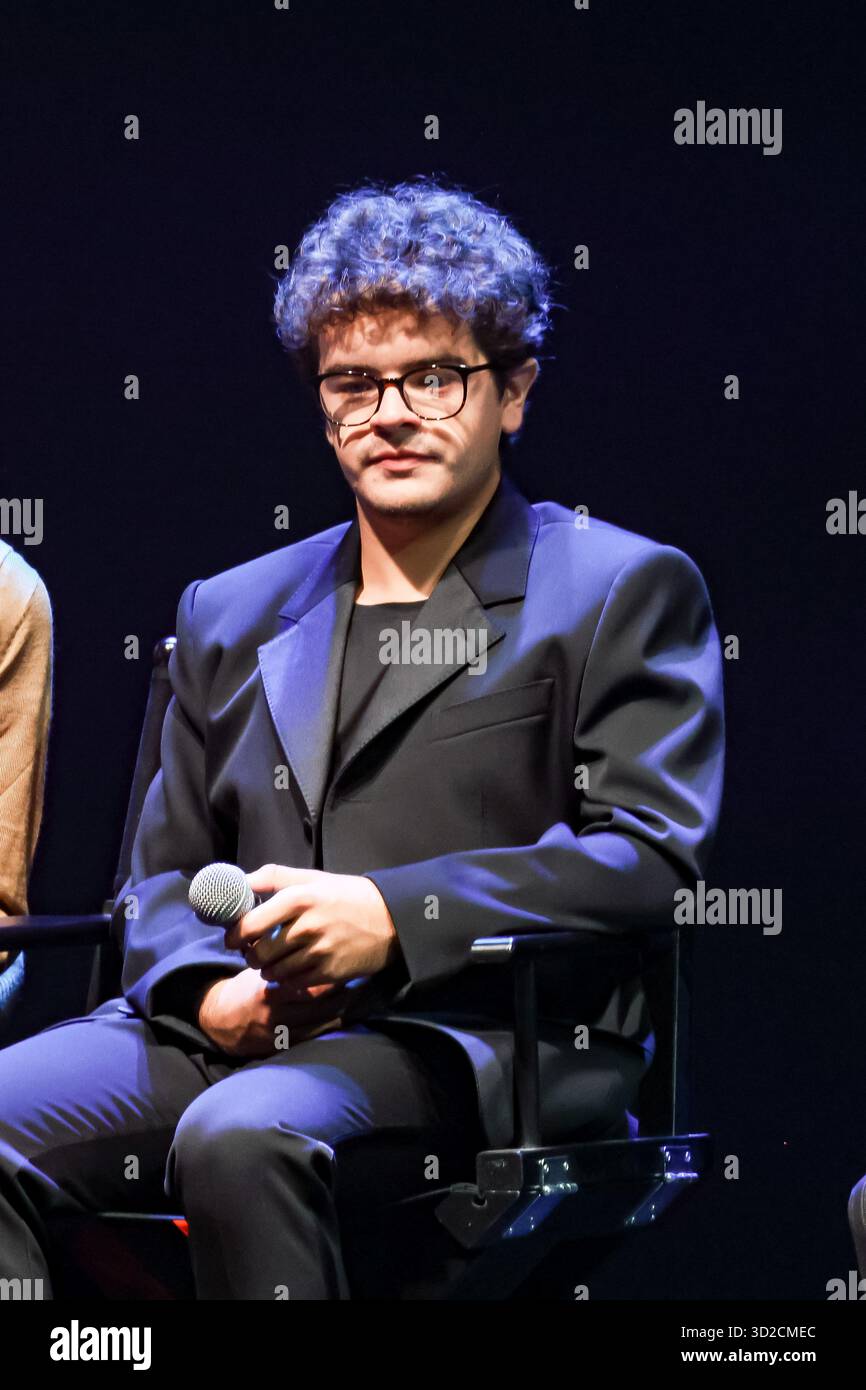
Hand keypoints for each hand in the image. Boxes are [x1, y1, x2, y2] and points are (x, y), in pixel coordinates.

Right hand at [196, 967, 354, 1057]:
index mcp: (267, 991)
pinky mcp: (283, 1046)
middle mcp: (275, 1014)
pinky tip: (340, 1014)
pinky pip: (314, 1036)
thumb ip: (276, 961)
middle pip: (318, 1003)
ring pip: (320, 1022)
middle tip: (353, 978)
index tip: (340, 961)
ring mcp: (280, 1033)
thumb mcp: (255, 971)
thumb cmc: (243, 989)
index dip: (326, 974)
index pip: (305, 982)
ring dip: (339, 1009)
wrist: (221, 1024)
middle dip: (339, 991)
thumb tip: (302, 939)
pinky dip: (328, 1024)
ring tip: (352, 994)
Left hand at [223, 865, 400, 993]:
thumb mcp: (313, 878)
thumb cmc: (347, 895)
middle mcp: (307, 926)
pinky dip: (286, 979)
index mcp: (300, 898)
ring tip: (273, 961)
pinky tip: (292, 969)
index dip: (234, 934)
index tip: (232, 937)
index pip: (251, 923)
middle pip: (259, 953)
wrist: (391, 919)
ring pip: (274, 971)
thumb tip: (240, 881)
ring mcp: (319, 952)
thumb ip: (274, 877)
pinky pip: (293, 983)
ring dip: (267, 969)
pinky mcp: (329, 973)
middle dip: (250, 955)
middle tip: (254, 951)